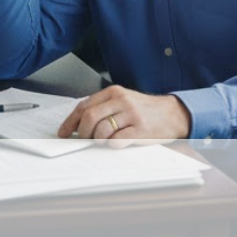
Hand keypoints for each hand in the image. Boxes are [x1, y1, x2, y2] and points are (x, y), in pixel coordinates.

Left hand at [57, 85, 191, 147]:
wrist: (173, 113)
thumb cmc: (145, 109)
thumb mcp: (123, 101)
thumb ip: (102, 108)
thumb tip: (77, 124)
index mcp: (114, 92)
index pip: (84, 106)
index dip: (71, 122)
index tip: (64, 132)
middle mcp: (122, 101)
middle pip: (90, 118)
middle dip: (82, 133)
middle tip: (85, 139)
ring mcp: (132, 115)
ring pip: (102, 131)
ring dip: (98, 140)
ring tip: (105, 141)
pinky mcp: (141, 130)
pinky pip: (117, 140)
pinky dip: (112, 144)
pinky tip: (117, 142)